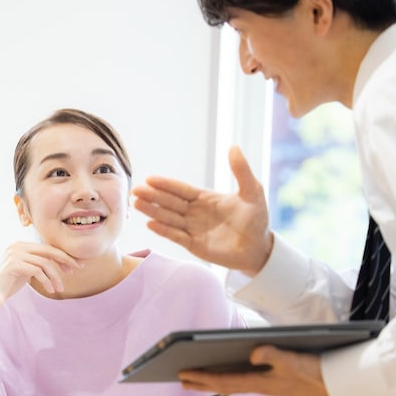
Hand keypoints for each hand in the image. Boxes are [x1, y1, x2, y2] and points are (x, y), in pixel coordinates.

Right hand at [0, 242, 79, 370]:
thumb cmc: (10, 284)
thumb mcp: (27, 269)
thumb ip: (39, 262)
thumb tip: (62, 260)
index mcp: (21, 244)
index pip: (47, 247)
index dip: (62, 255)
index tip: (75, 265)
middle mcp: (17, 246)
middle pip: (48, 250)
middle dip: (65, 260)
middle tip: (77, 269)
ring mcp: (14, 254)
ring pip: (45, 262)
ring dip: (55, 276)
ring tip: (59, 288)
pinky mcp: (14, 264)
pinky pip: (38, 271)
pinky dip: (47, 281)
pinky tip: (51, 290)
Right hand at [130, 145, 273, 274]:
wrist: (259, 248)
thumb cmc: (256, 219)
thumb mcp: (252, 191)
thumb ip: (241, 171)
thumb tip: (233, 146)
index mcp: (204, 198)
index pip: (181, 190)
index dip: (166, 184)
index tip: (150, 179)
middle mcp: (194, 213)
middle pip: (170, 202)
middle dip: (153, 196)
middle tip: (136, 190)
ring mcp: (193, 229)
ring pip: (169, 218)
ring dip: (153, 211)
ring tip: (137, 204)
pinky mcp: (194, 245)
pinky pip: (176, 236)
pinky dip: (164, 230)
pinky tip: (150, 223)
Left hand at [178, 345, 328, 395]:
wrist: (342, 387)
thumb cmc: (319, 371)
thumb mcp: (297, 359)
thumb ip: (274, 354)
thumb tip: (252, 353)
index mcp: (262, 382)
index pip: (225, 381)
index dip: (202, 378)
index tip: (182, 375)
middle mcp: (261, 386)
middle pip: (225, 385)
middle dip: (202, 383)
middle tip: (180, 380)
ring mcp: (269, 386)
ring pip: (235, 385)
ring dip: (215, 382)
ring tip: (198, 379)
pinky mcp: (276, 383)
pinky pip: (246, 382)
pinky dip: (232, 379)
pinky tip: (229, 375)